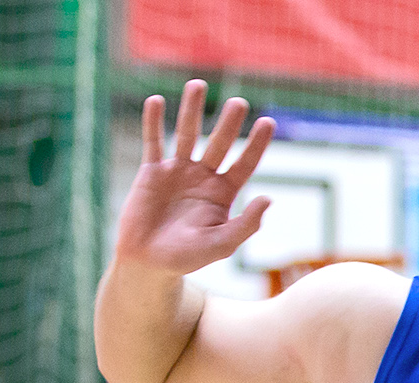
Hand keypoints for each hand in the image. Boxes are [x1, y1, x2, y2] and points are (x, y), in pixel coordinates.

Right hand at [114, 81, 275, 276]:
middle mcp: (203, 177)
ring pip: (186, 134)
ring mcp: (176, 171)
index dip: (256, 144)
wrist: (149, 262)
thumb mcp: (223, 244)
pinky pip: (153, 142)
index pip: (244, 163)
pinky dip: (152, 122)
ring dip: (191, 110)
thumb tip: (268, 198)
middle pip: (218, 143)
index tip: (268, 122)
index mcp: (223, 193)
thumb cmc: (188, 258)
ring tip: (197, 84)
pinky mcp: (151, 171)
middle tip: (239, 102)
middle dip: (228, 123)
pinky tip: (155, 101)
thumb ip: (246, 224)